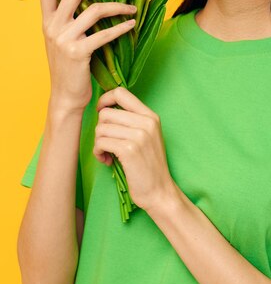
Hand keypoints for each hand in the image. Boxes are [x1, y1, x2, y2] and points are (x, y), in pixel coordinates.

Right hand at [39, 0, 137, 111]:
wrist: (66, 96)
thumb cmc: (70, 68)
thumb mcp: (63, 41)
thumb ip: (70, 21)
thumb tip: (91, 0)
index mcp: (47, 21)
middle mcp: (53, 27)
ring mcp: (64, 39)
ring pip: (95, 10)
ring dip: (118, 6)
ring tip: (132, 7)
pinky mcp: (78, 52)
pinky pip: (104, 34)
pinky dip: (121, 27)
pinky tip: (132, 24)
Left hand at [94, 86, 177, 211]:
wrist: (159, 191)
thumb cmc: (148, 165)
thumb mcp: (147, 136)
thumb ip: (132, 121)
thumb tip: (104, 110)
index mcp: (150, 116)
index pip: (121, 92)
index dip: (104, 100)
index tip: (101, 112)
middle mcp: (146, 122)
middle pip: (106, 113)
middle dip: (100, 129)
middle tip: (106, 143)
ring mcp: (139, 135)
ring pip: (101, 128)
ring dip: (99, 143)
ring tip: (107, 154)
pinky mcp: (129, 149)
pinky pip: (101, 142)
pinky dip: (99, 152)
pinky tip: (107, 160)